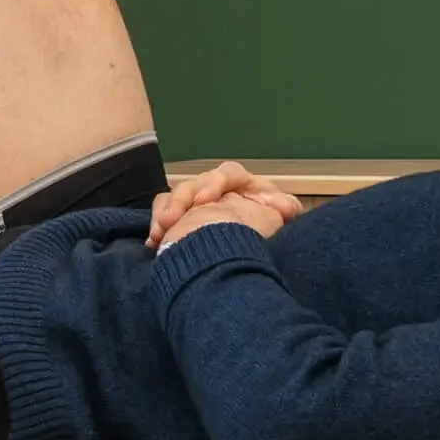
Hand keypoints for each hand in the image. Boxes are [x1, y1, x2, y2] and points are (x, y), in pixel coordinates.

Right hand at [150, 161, 302, 246]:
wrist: (240, 265)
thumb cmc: (262, 235)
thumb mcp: (278, 220)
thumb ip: (284, 209)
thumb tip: (285, 207)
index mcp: (241, 185)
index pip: (227, 173)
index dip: (214, 183)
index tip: (204, 200)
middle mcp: (217, 190)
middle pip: (194, 183)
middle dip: (181, 200)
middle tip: (171, 220)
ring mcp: (196, 205)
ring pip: (174, 197)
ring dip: (165, 214)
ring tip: (158, 234)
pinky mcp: (179, 220)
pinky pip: (162, 212)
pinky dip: (157, 225)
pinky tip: (154, 241)